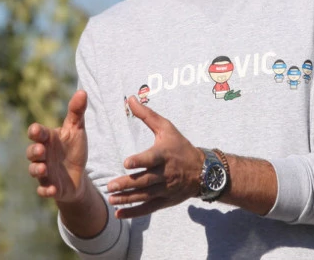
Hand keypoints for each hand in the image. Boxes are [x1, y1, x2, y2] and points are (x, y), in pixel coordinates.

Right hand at [26, 90, 88, 202]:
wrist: (77, 175)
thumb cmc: (73, 149)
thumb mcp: (77, 130)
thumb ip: (77, 112)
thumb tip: (83, 91)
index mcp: (48, 139)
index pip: (37, 134)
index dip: (36, 132)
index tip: (36, 130)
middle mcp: (43, 155)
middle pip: (32, 152)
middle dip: (34, 151)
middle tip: (39, 150)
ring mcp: (45, 172)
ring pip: (35, 170)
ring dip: (37, 170)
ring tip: (43, 169)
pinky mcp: (50, 187)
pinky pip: (43, 190)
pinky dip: (45, 190)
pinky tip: (51, 190)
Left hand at [106, 96, 204, 218]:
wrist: (203, 170)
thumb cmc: (180, 146)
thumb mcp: (167, 128)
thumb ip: (147, 115)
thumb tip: (130, 98)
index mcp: (165, 155)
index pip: (152, 159)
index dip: (140, 161)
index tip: (127, 163)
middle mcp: (165, 173)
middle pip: (145, 180)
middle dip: (127, 184)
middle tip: (110, 186)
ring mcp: (165, 189)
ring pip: (144, 195)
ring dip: (127, 199)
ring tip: (111, 199)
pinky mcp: (165, 201)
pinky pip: (148, 208)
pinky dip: (134, 212)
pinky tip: (119, 214)